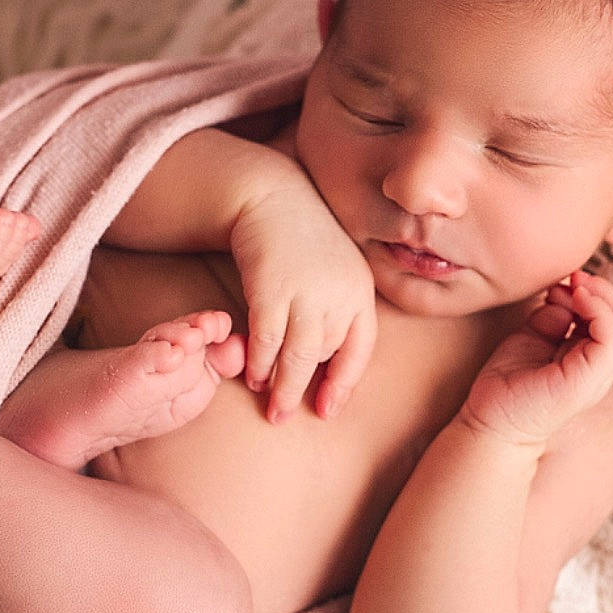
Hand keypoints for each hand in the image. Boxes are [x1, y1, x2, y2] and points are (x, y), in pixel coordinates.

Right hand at [228, 184, 376, 421]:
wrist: (271, 196)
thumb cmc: (302, 239)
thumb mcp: (336, 271)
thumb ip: (337, 308)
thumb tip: (326, 358)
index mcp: (360, 291)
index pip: (360, 349)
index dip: (344, 383)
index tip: (328, 410)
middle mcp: (340, 294)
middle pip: (325, 356)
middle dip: (303, 388)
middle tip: (285, 416)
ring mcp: (308, 292)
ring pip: (299, 356)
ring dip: (282, 386)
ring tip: (270, 407)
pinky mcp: (273, 289)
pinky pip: (268, 340)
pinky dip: (260, 362)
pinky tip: (251, 375)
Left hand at [460, 270, 612, 449]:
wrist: (491, 422)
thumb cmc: (509, 383)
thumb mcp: (533, 336)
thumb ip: (553, 317)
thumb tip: (565, 294)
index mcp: (589, 361)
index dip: (599, 296)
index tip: (568, 280)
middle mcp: (598, 371)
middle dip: (606, 293)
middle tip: (577, 278)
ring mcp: (595, 379)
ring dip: (605, 300)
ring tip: (578, 286)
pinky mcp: (584, 382)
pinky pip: (611, 343)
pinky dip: (600, 313)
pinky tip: (576, 301)